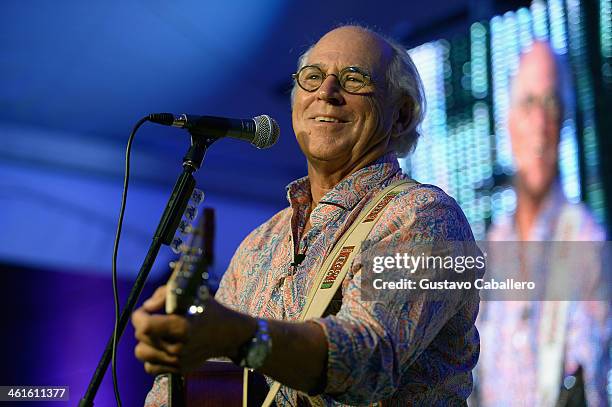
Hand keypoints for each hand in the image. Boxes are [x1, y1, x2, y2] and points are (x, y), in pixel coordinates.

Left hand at [132, 285, 254, 374]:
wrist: (229, 334)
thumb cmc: (210, 311)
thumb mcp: (191, 293)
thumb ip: (164, 294)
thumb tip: (147, 306)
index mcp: (182, 327)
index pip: (144, 326)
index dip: (140, 315)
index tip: (146, 310)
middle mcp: (178, 347)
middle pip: (141, 337)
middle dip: (143, 325)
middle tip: (153, 318)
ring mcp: (178, 361)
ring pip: (141, 353)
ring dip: (145, 341)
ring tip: (156, 333)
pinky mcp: (178, 369)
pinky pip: (150, 367)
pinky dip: (152, 357)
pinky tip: (161, 346)